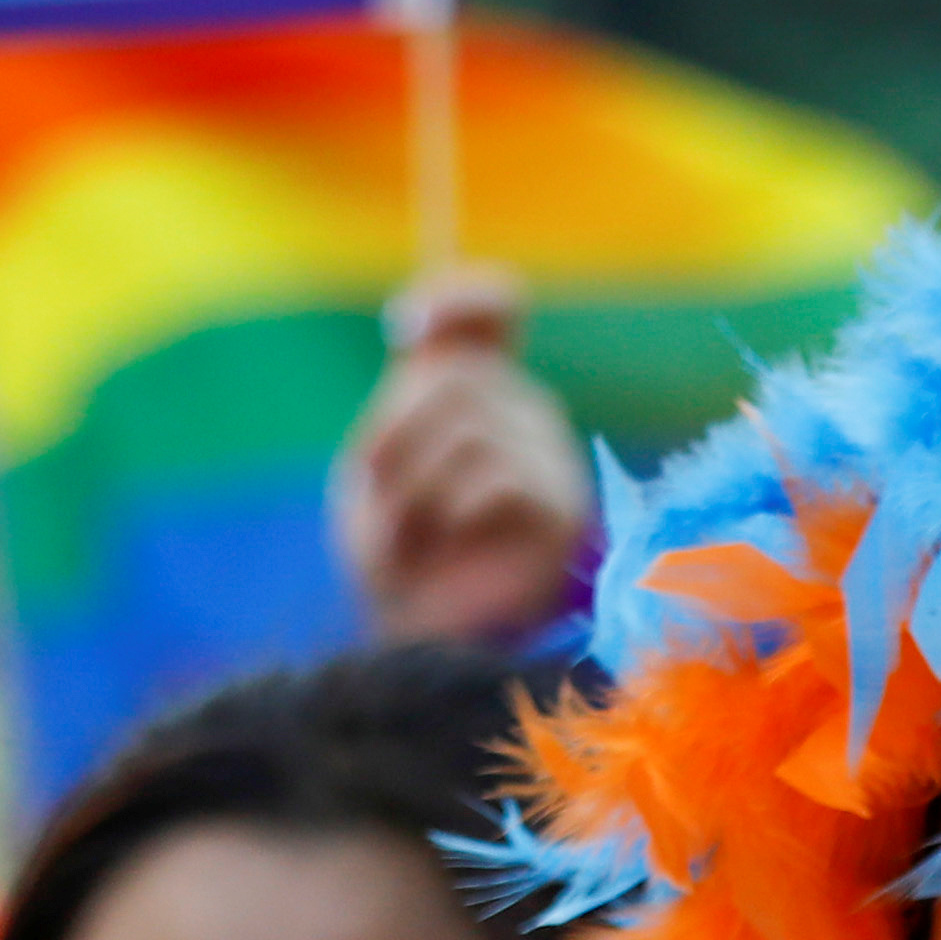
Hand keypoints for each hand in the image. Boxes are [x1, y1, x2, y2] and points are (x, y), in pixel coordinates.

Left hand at [335, 266, 591, 645]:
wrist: (422, 641)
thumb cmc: (397, 556)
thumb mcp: (380, 461)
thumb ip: (404, 393)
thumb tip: (414, 327)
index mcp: (479, 393)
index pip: (487, 312)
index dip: (458, 299)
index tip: (405, 329)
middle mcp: (524, 413)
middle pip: (452, 379)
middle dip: (393, 439)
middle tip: (378, 495)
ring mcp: (551, 459)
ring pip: (468, 428)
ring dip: (411, 487)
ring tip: (405, 538)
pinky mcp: (561, 510)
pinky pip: (498, 477)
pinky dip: (450, 513)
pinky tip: (448, 547)